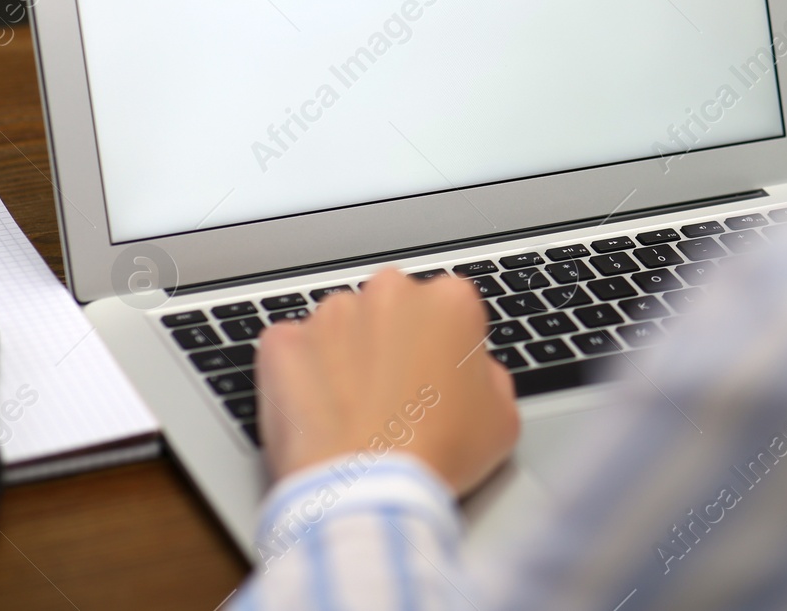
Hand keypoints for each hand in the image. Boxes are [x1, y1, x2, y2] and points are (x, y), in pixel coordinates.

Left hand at [256, 267, 519, 494]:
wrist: (368, 493)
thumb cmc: (437, 456)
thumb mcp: (503, 417)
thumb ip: (489, 375)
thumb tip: (472, 373)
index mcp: (449, 300)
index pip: (450, 308)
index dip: (447, 348)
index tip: (440, 379)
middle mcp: (389, 293)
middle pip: (393, 308)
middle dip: (394, 342)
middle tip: (398, 396)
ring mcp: (331, 316)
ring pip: (342, 325)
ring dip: (347, 355)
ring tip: (354, 411)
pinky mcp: (283, 343)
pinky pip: (292, 349)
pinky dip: (300, 373)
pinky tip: (318, 412)